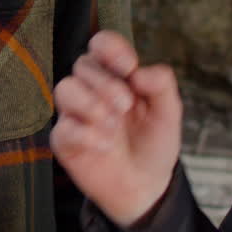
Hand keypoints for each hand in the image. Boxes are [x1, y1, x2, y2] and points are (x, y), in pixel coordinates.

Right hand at [50, 30, 182, 227]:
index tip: (128, 66)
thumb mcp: (168, 113)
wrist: (145, 187)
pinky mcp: (65, 139)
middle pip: (82, 64)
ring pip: (64, 88)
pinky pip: (63, 127)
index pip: (101, 44)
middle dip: (106, 83)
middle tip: (126, 106)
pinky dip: (86, 135)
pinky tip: (105, 145)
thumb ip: (162, 85)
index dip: (110, 48)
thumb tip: (140, 72)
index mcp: (116, 75)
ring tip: (113, 126)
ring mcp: (75, 113)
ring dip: (91, 104)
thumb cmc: (153, 143)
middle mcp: (92, 89)